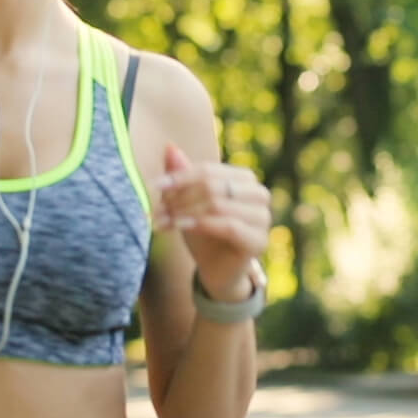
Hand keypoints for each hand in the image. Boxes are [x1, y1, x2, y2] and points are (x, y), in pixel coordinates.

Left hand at [155, 143, 271, 301]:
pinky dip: (201, 225)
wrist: (216, 271)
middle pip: (213, 185)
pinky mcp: (259, 240)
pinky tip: (182, 228)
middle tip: (157, 209)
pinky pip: (229, 225)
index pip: (208, 170)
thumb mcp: (188, 203)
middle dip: (181, 197)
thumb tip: (169, 146)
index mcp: (244, 179)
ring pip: (218, 204)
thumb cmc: (203, 233)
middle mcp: (258, 193)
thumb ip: (182, 176)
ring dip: (185, 211)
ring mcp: (263, 217)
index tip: (154, 186)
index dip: (179, 177)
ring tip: (164, 220)